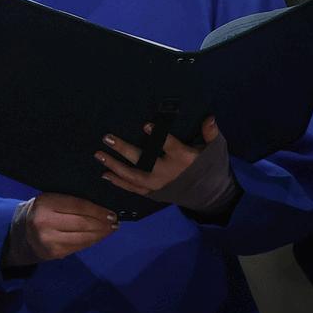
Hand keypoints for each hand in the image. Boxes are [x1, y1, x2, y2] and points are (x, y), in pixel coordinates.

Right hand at [15, 192, 117, 262]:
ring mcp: (49, 238)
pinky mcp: (54, 252)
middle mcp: (44, 221)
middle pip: (83, 222)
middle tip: (114, 222)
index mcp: (45, 202)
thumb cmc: (42, 213)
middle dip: (102, 222)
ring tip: (110, 229)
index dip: (98, 210)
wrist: (22, 234)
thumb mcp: (51, 201)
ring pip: (83, 236)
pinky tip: (99, 237)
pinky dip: (92, 241)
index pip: (78, 205)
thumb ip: (70, 202)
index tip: (111, 212)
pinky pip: (79, 246)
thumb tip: (102, 207)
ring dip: (101, 234)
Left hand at [96, 117, 220, 197]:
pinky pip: (133, 188)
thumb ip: (210, 133)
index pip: (170, 145)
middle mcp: (168, 172)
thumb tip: (210, 117)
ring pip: (133, 175)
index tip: (145, 125)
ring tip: (98, 154)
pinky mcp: (153, 192)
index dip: (158, 136)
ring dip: (114, 165)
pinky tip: (104, 173)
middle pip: (143, 160)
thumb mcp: (214, 149)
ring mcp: (158, 184)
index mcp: (183, 158)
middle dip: (124, 149)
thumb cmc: (209, 167)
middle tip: (107, 138)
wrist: (209, 196)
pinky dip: (118, 182)